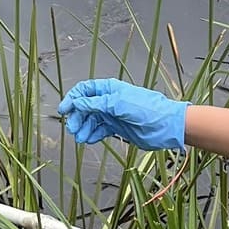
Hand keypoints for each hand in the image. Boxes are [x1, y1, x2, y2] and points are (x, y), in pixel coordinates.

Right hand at [58, 78, 187, 150]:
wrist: (165, 126)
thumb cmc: (146, 109)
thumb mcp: (118, 104)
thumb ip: (97, 103)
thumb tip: (78, 103)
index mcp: (110, 89)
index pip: (85, 90)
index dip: (73, 99)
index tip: (64, 110)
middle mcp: (109, 101)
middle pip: (85, 107)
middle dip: (77, 117)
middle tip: (72, 128)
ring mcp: (112, 115)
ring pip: (91, 120)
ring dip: (83, 128)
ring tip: (80, 137)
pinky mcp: (116, 128)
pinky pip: (99, 130)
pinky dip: (92, 135)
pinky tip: (89, 139)